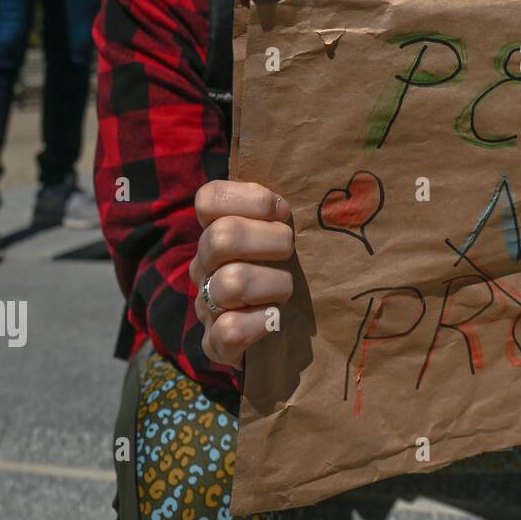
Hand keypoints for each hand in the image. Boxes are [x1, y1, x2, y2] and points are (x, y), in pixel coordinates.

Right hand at [190, 180, 294, 367]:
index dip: (249, 198)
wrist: (289, 334)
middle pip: (221, 237)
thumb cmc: (293, 271)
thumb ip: (292, 208)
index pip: (209, 198)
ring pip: (230, 283)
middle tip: (291, 251)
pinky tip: (275, 320)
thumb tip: (315, 176)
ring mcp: (207, 304)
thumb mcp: (292, 234)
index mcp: (219, 229)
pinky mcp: (216, 343)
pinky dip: (258, 325)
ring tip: (288, 290)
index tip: (283, 211)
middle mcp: (205, 264)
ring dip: (274, 284)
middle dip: (270, 241)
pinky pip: (228, 332)